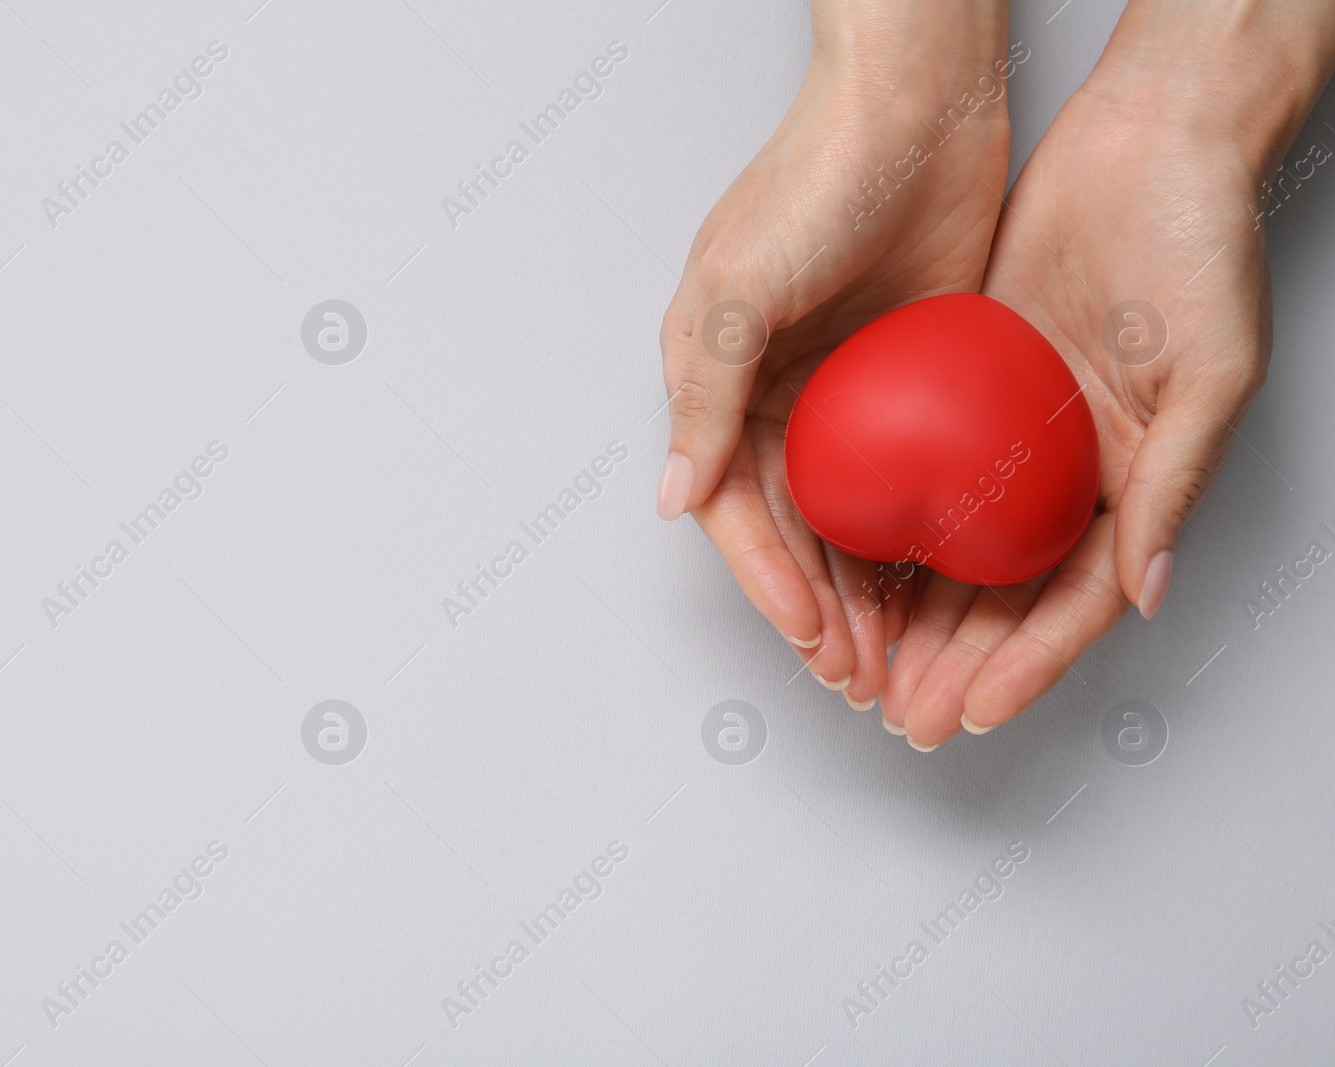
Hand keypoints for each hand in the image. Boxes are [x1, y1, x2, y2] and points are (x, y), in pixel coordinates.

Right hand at [658, 3, 1012, 705]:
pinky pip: (909, 479)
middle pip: (793, 530)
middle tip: (860, 673)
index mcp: (719, 379)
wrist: (920, 103)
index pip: (736, 508)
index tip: (812, 638)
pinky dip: (916, 537)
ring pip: (853, 520)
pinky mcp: (911, 380)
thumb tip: (673, 498)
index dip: (768, 581)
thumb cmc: (815, 176)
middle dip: (822, 607)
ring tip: (898, 654)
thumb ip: (701, 394)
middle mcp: (774, 394)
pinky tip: (937, 581)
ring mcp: (845, 392)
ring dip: (868, 591)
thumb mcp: (737, 286)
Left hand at [883, 1, 1334, 747]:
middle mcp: (1069, 470)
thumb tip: (1146, 592)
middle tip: (901, 714)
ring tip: (866, 668)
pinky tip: (850, 567)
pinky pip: (923, 472)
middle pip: (1004, 593)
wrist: (1145, 140)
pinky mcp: (968, 387)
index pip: (1072, 600)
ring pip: (955, 548)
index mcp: (1133, 480)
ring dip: (913, 615)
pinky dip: (891, 526)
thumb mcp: (1210, 369)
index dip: (1025, 664)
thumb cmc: (1200, 240)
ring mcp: (1015, 434)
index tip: (972, 711)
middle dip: (954, 662)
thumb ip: (1171, 482)